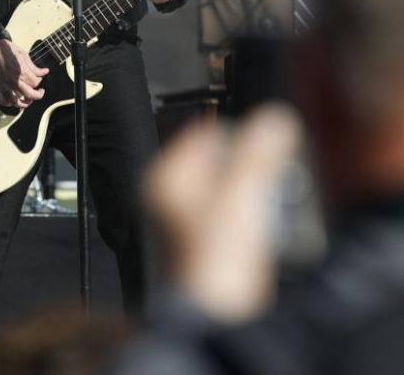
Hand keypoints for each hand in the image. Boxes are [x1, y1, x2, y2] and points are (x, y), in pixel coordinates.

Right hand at [0, 38, 47, 107]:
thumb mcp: (24, 55)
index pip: (36, 83)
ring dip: (25, 102)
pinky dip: (8, 103)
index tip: (39, 77)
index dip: (40, 80)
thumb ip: (34, 67)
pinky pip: (3, 101)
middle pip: (30, 95)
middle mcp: (14, 81)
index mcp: (21, 72)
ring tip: (28, 99)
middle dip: (38, 94)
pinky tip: (13, 99)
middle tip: (40, 91)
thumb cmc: (8, 50)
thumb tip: (44, 72)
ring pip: (17, 102)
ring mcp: (5, 86)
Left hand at [145, 104, 299, 320]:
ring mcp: (184, 226)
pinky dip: (252, 221)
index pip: (200, 133)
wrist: (214, 319)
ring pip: (227, 193)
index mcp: (166, 179)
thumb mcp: (242, 196)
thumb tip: (272, 120)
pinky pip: (233, 221)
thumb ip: (258, 155)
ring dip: (255, 195)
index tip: (265, 137)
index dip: (236, 131)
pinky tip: (266, 232)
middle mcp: (168, 200)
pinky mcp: (203, 251)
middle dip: (250, 167)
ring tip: (272, 203)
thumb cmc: (213, 264)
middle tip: (273, 173)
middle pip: (217, 164)